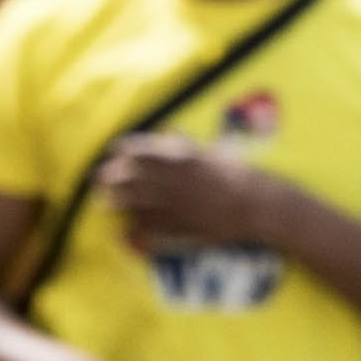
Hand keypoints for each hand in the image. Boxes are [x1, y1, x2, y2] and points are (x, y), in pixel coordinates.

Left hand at [94, 136, 294, 257]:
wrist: (260, 205)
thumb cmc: (239, 175)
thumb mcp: (211, 151)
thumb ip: (184, 144)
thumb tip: (164, 133)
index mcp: (178, 156)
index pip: (136, 148)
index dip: (122, 151)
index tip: (115, 153)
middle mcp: (171, 177)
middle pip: (126, 175)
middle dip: (109, 176)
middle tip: (101, 179)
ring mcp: (173, 202)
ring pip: (129, 200)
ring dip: (114, 201)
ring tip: (105, 202)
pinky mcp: (177, 225)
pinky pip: (145, 226)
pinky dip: (133, 227)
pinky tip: (126, 228)